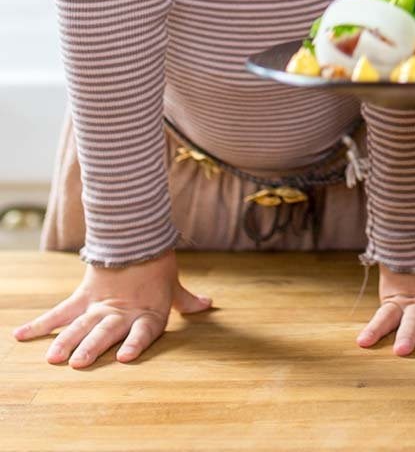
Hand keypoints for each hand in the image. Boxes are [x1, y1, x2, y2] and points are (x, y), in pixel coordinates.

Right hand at [11, 249, 211, 367]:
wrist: (137, 235)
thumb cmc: (157, 265)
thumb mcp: (172, 283)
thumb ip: (185, 299)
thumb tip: (208, 304)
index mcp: (147, 311)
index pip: (142, 331)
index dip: (134, 343)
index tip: (125, 357)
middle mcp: (122, 312)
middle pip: (106, 331)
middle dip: (92, 347)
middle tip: (79, 363)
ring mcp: (100, 305)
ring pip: (81, 325)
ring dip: (67, 341)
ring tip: (54, 358)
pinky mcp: (83, 296)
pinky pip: (60, 312)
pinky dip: (40, 324)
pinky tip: (21, 336)